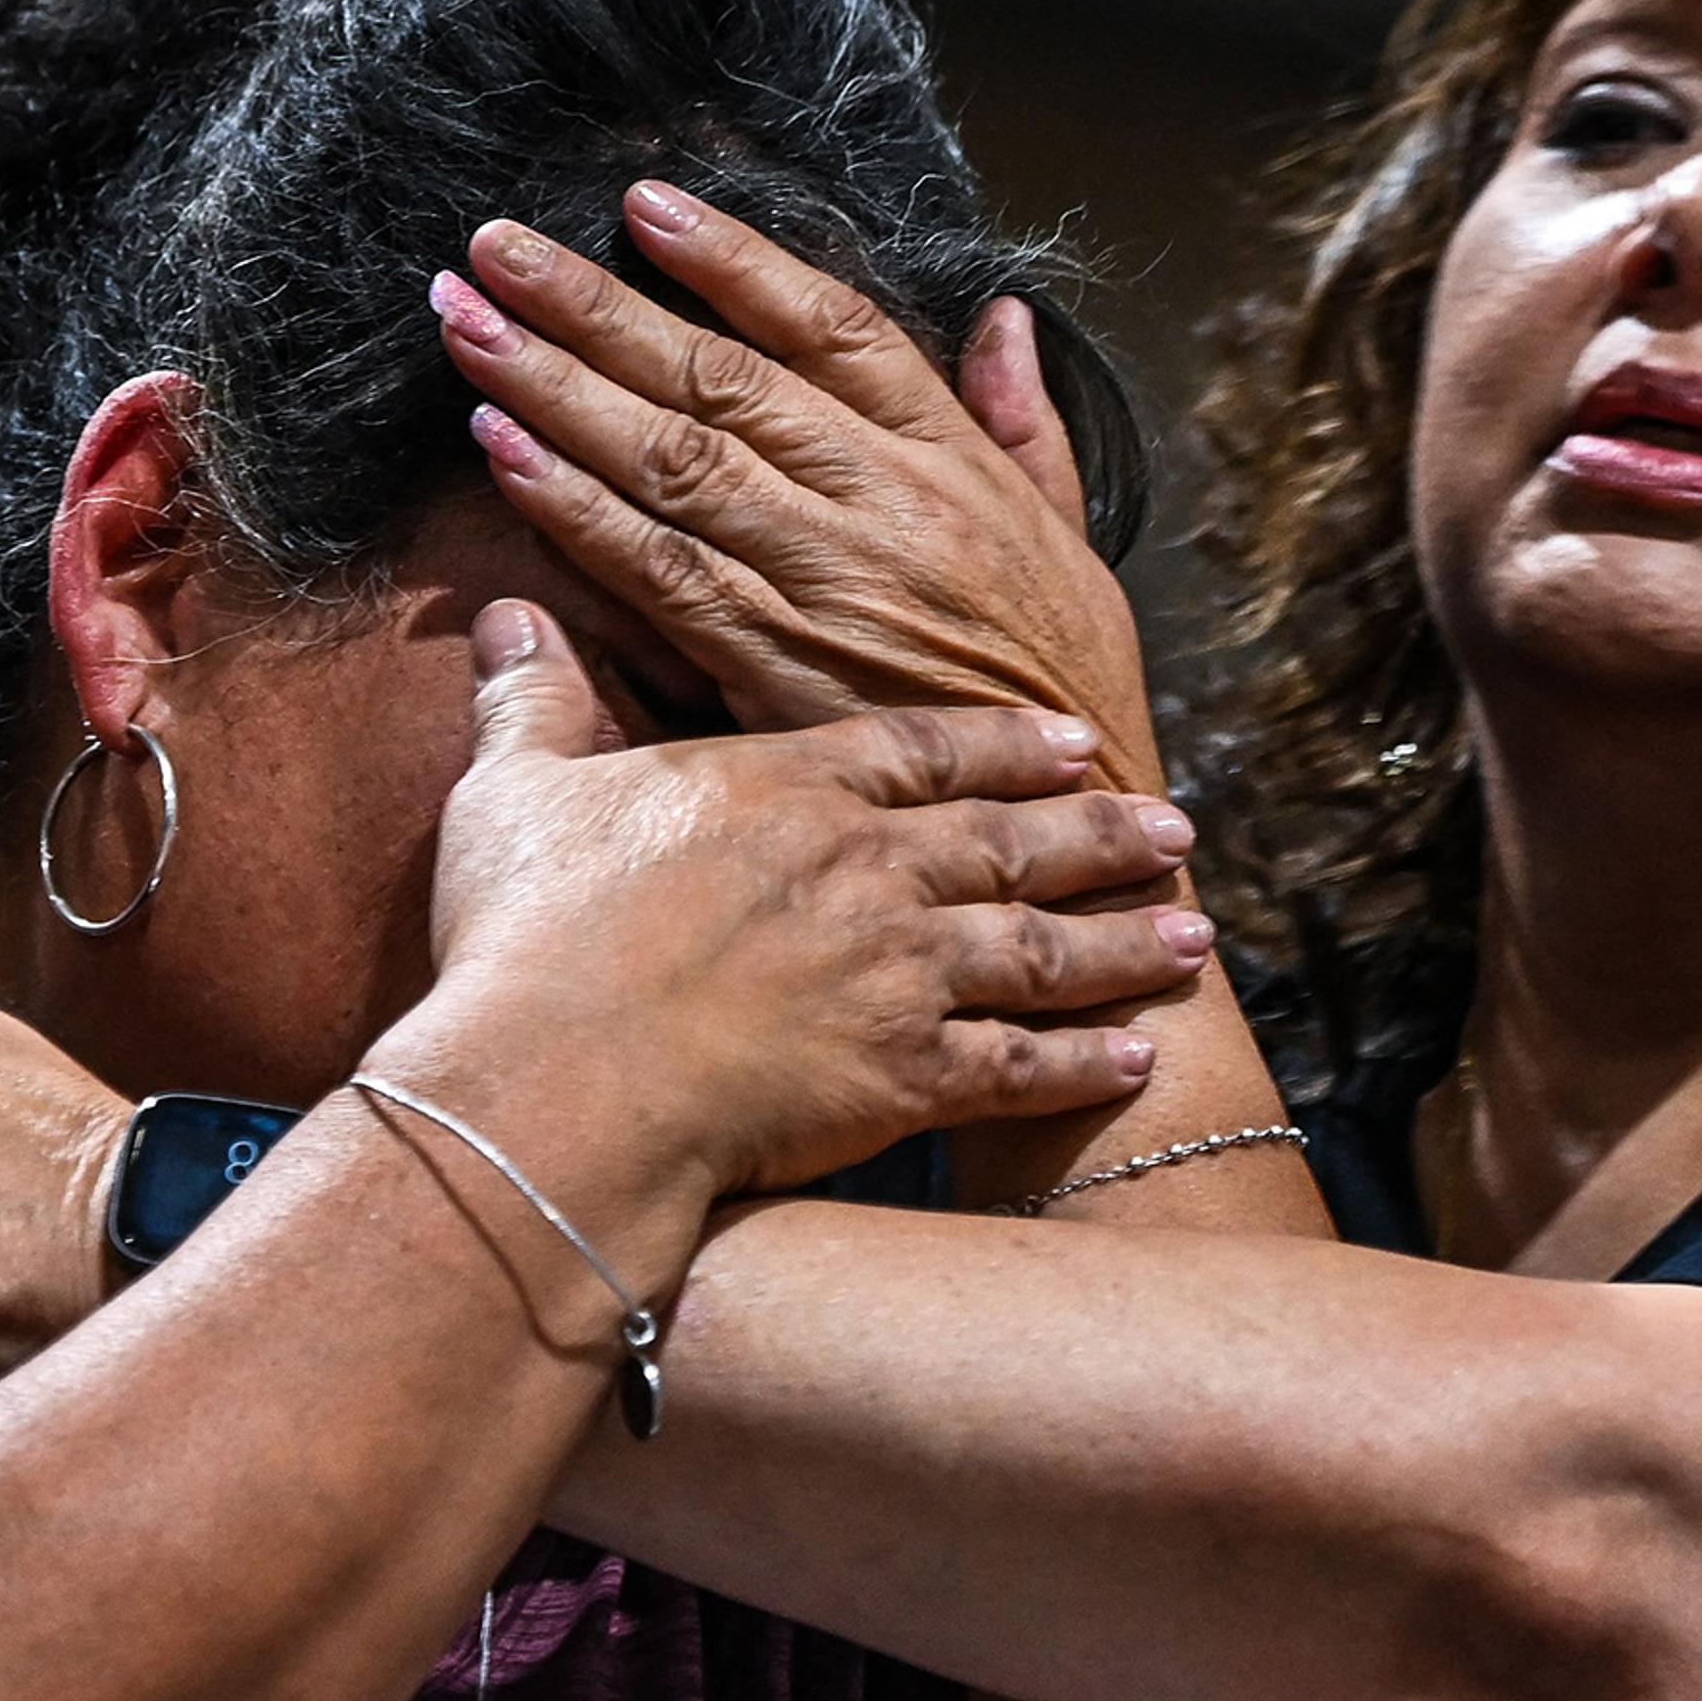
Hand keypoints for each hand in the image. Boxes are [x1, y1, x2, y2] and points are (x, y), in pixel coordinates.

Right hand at [369, 601, 1209, 1203]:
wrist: (559, 1081)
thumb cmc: (527, 940)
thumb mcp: (517, 795)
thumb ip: (534, 702)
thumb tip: (508, 618)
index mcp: (785, 792)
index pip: (919, 750)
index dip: (1001, 743)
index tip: (1066, 738)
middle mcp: (866, 869)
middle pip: (1009, 838)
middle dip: (1097, 830)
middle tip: (1172, 823)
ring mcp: (899, 973)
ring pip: (1041, 944)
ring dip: (1123, 939)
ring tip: (1194, 933)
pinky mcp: (905, 1077)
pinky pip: (1021, 1065)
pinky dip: (1085, 1061)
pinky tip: (1135, 1055)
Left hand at [440, 185, 1163, 790]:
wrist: (1071, 835)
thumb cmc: (1063, 688)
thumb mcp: (1073, 540)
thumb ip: (1026, 425)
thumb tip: (1004, 319)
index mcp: (952, 461)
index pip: (830, 326)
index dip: (731, 260)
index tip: (642, 205)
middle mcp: (885, 505)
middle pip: (719, 376)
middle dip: (595, 304)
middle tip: (495, 249)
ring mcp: (827, 584)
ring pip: (674, 460)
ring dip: (556, 388)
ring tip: (467, 328)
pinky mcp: (776, 670)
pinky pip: (659, 573)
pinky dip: (575, 510)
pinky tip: (504, 454)